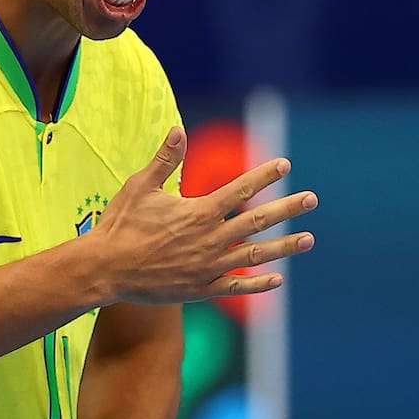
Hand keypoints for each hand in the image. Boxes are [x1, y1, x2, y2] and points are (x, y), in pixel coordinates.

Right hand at [92, 126, 315, 303]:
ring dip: (284, 246)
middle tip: (311, 199)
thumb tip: (179, 130)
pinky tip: (278, 279)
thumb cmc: (120, 224)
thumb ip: (164, 160)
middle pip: (257, 221)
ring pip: (255, 255)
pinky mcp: (201, 288)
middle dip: (287, 207)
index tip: (284, 165)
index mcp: (198, 212)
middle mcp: (210, 239)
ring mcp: (209, 266)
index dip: (263, 176)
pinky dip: (259, 284)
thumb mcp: (139, 186)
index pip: (239, 189)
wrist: (106, 269)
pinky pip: (238, 287)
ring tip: (308, 239)